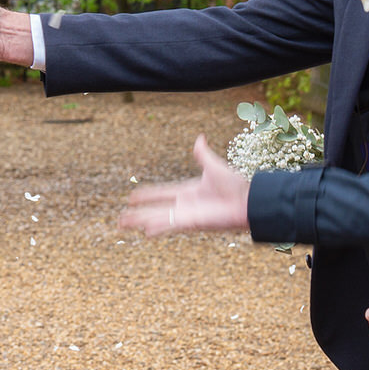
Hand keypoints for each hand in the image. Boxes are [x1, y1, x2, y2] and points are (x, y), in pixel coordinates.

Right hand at [120, 136, 250, 234]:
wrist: (248, 200)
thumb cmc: (235, 185)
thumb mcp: (214, 166)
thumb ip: (202, 154)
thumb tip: (199, 138)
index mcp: (187, 191)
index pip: (161, 193)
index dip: (146, 195)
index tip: (132, 198)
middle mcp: (184, 205)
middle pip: (154, 209)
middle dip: (137, 214)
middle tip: (121, 219)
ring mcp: (186, 215)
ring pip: (157, 218)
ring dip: (140, 221)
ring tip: (123, 225)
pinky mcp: (192, 222)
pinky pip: (170, 225)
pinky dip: (158, 227)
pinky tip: (145, 231)